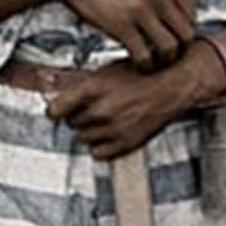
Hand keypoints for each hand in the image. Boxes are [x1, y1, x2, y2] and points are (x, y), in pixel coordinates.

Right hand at [43, 0, 196, 70]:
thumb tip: (170, 3)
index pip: (191, 13)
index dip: (185, 30)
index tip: (175, 38)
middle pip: (186, 33)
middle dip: (180, 49)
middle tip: (168, 55)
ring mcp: (141, 11)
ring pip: (170, 48)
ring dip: (165, 61)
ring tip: (156, 63)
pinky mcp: (122, 26)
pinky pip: (144, 55)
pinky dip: (145, 65)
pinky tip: (139, 64)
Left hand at [44, 43, 225, 159]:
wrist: (171, 86)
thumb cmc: (139, 73)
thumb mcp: (106, 72)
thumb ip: (82, 88)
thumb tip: (59, 103)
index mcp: (92, 88)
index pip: (54, 111)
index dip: (55, 111)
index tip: (58, 111)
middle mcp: (100, 110)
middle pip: (71, 123)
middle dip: (78, 116)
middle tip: (93, 108)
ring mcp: (114, 129)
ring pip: (83, 139)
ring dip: (90, 131)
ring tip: (104, 118)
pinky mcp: (127, 143)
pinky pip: (99, 153)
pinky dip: (101, 146)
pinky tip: (109, 133)